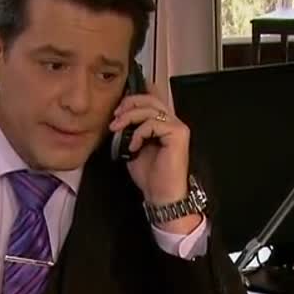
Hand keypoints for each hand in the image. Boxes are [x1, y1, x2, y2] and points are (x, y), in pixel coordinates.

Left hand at [109, 84, 190, 206]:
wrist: (161, 194)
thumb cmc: (150, 175)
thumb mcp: (133, 146)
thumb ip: (130, 129)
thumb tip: (118, 116)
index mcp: (164, 123)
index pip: (151, 98)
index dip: (133, 98)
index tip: (117, 111)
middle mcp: (174, 122)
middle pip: (150, 98)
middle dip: (129, 104)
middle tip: (115, 117)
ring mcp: (178, 127)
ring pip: (150, 108)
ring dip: (129, 117)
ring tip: (117, 129)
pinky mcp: (178, 134)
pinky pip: (153, 123)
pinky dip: (139, 132)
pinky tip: (133, 145)